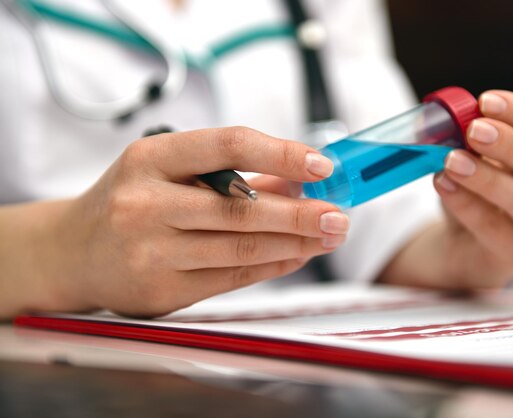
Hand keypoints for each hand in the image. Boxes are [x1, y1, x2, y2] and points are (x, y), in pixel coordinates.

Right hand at [34, 127, 348, 316]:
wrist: (72, 253)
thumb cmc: (130, 200)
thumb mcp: (168, 171)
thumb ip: (230, 173)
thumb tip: (299, 177)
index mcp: (150, 158)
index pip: (228, 145)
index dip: (282, 152)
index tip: (324, 165)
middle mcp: (146, 204)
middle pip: (243, 209)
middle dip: (302, 213)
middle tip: (341, 215)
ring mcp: (151, 252)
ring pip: (242, 248)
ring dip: (295, 243)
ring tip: (328, 236)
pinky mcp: (161, 292)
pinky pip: (232, 278)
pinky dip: (272, 267)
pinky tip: (296, 257)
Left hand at [431, 90, 512, 286]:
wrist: (469, 243)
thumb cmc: (480, 191)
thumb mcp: (478, 158)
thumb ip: (470, 140)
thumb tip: (444, 120)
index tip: (485, 101)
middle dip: (509, 144)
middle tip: (473, 129)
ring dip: (487, 178)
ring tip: (452, 161)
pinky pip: (495, 228)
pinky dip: (467, 204)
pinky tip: (443, 184)